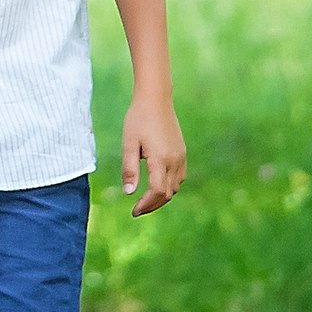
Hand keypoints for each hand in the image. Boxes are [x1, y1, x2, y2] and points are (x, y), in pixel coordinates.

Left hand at [123, 91, 186, 214]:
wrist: (156, 100)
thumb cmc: (138, 119)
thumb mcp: (129, 144)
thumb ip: (129, 169)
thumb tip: (129, 193)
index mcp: (160, 159)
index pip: (157, 192)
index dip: (146, 205)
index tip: (134, 211)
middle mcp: (174, 160)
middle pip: (167, 194)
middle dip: (153, 205)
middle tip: (137, 209)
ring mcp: (181, 157)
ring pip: (175, 187)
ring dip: (162, 197)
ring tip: (145, 200)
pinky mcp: (182, 153)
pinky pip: (179, 177)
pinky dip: (169, 186)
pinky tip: (157, 185)